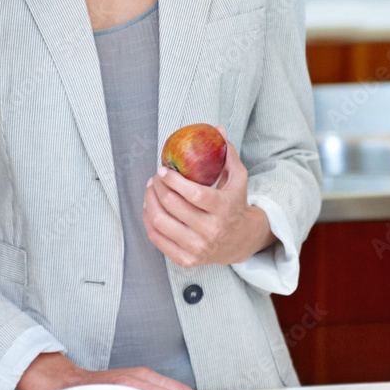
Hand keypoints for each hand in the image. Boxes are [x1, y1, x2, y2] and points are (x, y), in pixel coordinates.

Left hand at [142, 125, 275, 266]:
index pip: (194, 194)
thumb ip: (228, 154)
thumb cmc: (235, 204)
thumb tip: (218, 129)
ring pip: (160, 223)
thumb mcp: (238, 179)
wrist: (240, 241)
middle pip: (172, 206)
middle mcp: (211, 231)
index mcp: (224, 209)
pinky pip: (158, 240)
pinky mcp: (187, 260)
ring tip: (150, 190)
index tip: (163, 169)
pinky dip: (148, 221)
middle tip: (154, 177)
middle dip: (158, 187)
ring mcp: (198, 248)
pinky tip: (149, 208)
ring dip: (149, 202)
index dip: (174, 181)